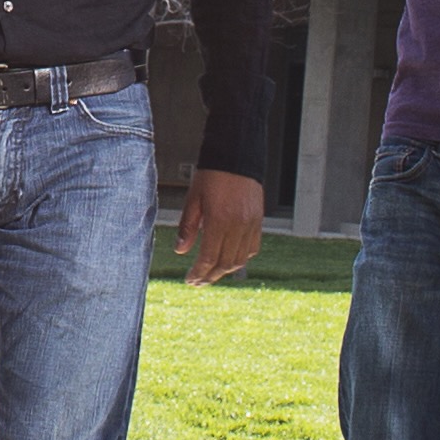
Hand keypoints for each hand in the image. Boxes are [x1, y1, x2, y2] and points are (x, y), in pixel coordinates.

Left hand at [180, 168, 266, 286]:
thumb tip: (181, 251)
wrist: (236, 156)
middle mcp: (238, 225)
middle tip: (198, 282)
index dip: (198, 273)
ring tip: (211, 274)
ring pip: (240, 259)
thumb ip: (187, 227)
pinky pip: (252, 248)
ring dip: (225, 271)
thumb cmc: (212, 176)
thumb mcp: (193, 199)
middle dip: (210, 276)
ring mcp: (251, 224)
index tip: (189, 280)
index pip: (209, 258)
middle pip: (225, 263)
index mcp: (219, 220)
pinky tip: (229, 259)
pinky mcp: (258, 221)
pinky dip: (241, 258)